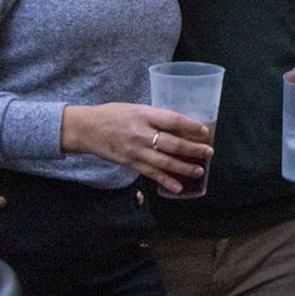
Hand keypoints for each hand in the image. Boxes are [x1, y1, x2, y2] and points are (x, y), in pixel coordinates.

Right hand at [60, 103, 211, 193]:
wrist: (86, 129)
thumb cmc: (112, 115)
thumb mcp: (136, 109)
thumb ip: (155, 117)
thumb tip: (180, 126)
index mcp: (144, 115)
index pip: (173, 120)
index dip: (191, 126)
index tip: (205, 132)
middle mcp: (141, 133)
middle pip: (172, 143)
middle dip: (193, 149)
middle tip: (209, 153)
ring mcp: (135, 150)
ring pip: (164, 162)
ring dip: (184, 168)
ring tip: (199, 171)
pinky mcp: (130, 163)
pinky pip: (151, 173)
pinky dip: (165, 181)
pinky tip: (178, 187)